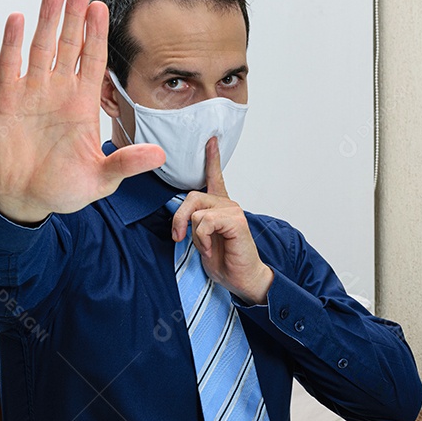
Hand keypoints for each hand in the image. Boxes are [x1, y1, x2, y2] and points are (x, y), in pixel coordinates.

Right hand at [0, 0, 165, 223]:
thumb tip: (159, 154)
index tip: (102, 8)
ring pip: (41, 46)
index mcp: (83, 104)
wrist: (27, 199)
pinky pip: (9, 64)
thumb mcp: (102, 178)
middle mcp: (59, 91)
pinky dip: (12, 41)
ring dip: (47, 20)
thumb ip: (127, 162)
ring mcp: (32, 92)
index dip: (97, 34)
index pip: (93, 60)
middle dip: (76, 15)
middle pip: (69, 44)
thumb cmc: (64, 187)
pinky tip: (17, 19)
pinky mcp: (6, 99)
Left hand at [170, 137, 273, 303]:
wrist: (243, 279)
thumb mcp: (201, 240)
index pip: (215, 177)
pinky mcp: (236, 221)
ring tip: (207, 248)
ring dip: (195, 236)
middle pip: (191, 197)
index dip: (212, 158)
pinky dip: (203, 239)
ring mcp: (233, 211)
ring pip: (196, 212)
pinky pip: (205, 222)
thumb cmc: (224, 261)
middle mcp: (227, 204)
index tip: (211, 140)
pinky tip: (212, 249)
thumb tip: (180, 219)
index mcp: (219, 207)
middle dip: (179, 219)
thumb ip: (192, 224)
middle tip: (179, 237)